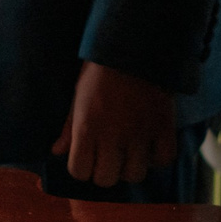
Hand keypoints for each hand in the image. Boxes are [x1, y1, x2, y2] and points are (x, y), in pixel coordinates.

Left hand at [52, 61, 180, 187]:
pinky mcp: (164, 125)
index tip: (88, 157)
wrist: (136, 42)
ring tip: (132, 152)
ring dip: (132, 166)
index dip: (82, 167)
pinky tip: (152, 145)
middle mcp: (112, 135)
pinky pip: (164, 158)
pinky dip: (159, 157)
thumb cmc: (102, 67)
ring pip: (135, 174)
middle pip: (106, 179)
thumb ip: (69, 127)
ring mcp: (140, 132)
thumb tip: (56, 151)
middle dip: (106, 170)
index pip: (79, 171)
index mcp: (87, 127)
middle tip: (110, 156)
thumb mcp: (79, 94)